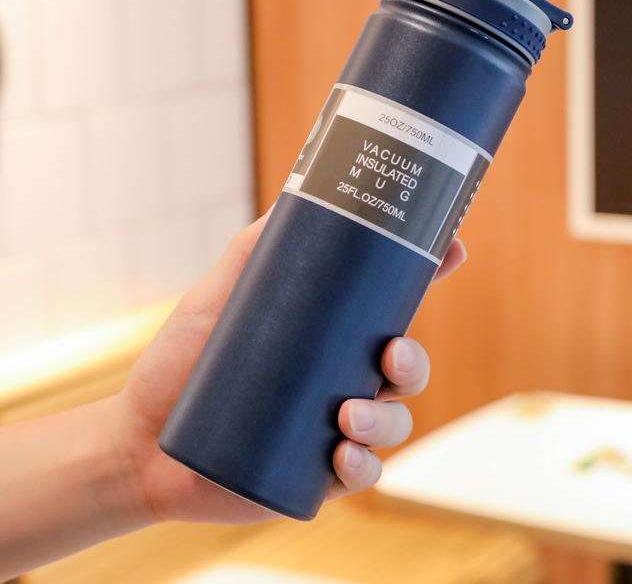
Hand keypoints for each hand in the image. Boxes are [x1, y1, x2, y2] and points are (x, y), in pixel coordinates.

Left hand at [113, 207, 466, 525]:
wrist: (142, 440)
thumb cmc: (183, 364)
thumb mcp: (216, 297)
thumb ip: (252, 249)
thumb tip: (292, 194)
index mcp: (330, 335)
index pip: (391, 305)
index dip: (429, 276)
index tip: (453, 249)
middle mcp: (342, 377)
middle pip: (406, 366)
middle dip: (413, 360)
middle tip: (390, 353)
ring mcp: (335, 427)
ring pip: (393, 420)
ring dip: (386, 418)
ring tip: (347, 414)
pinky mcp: (318, 474)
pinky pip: (364, 473)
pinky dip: (364, 466)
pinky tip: (342, 457)